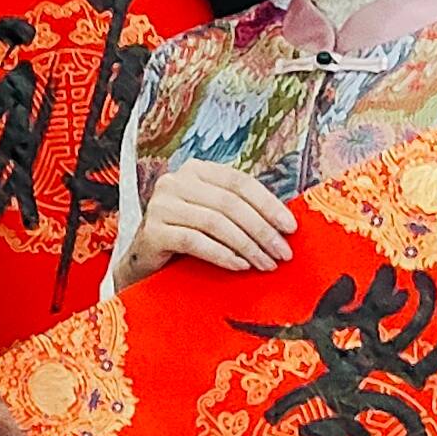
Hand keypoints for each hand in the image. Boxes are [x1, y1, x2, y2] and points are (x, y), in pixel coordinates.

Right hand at [126, 164, 292, 278]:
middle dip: (262, 230)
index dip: (269, 204)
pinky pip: (195, 241)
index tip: (290, 227)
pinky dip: (222, 255)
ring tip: (265, 263)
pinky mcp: (152, 231)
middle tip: (282, 252)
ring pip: (215, 222)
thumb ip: (240, 210)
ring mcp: (160, 205)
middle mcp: (175, 182)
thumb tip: (284, 223)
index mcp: (196, 170)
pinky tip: (240, 265)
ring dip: (247, 246)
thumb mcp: (215, 215)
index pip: (239, 182)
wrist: (146, 260)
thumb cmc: (188, 235)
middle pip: (229, 203)